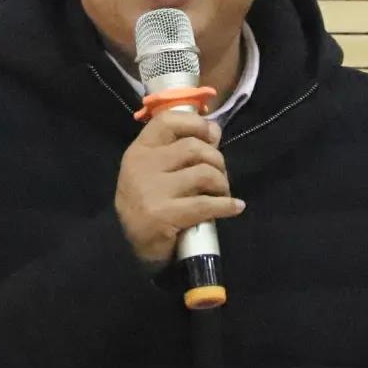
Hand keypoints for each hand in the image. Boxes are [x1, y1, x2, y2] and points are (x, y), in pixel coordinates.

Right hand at [114, 111, 244, 265]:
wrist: (133, 247)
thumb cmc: (150, 203)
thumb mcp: (156, 170)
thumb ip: (180, 149)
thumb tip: (215, 130)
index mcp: (140, 150)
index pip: (168, 120)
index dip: (196, 124)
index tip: (212, 135)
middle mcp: (142, 166)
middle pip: (193, 147)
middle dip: (216, 160)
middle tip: (219, 176)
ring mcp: (151, 191)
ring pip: (203, 173)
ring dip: (221, 183)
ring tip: (222, 193)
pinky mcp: (163, 215)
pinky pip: (206, 204)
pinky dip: (227, 205)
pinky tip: (235, 207)